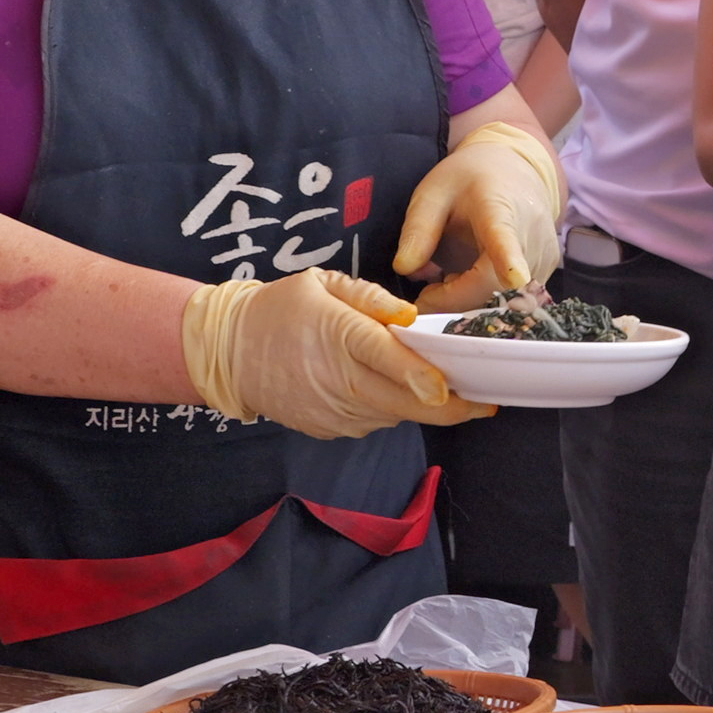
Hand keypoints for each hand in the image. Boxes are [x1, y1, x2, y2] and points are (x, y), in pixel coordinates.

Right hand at [180, 269, 487, 439]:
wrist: (229, 351)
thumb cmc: (280, 309)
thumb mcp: (323, 283)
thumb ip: (370, 298)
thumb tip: (409, 317)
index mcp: (338, 335)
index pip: (384, 358)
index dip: (418, 376)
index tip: (447, 389)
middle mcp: (338, 379)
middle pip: (403, 402)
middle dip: (449, 407)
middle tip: (483, 402)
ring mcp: (333, 411)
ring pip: (394, 415)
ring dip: (419, 405)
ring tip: (437, 386)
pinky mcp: (329, 429)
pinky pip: (373, 422)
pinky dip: (388, 409)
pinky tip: (386, 389)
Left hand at [397, 122, 565, 309]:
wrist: (514, 172)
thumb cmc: (470, 182)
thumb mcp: (433, 194)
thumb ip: (418, 230)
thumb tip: (405, 269)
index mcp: (499, 210)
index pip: (505, 239)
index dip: (508, 260)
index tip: (514, 277)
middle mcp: (530, 237)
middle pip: (494, 286)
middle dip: (453, 299)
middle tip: (426, 290)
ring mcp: (543, 258)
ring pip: (501, 299)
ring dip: (467, 298)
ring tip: (450, 275)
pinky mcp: (546, 273)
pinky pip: (510, 299)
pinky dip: (482, 298)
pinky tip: (471, 277)